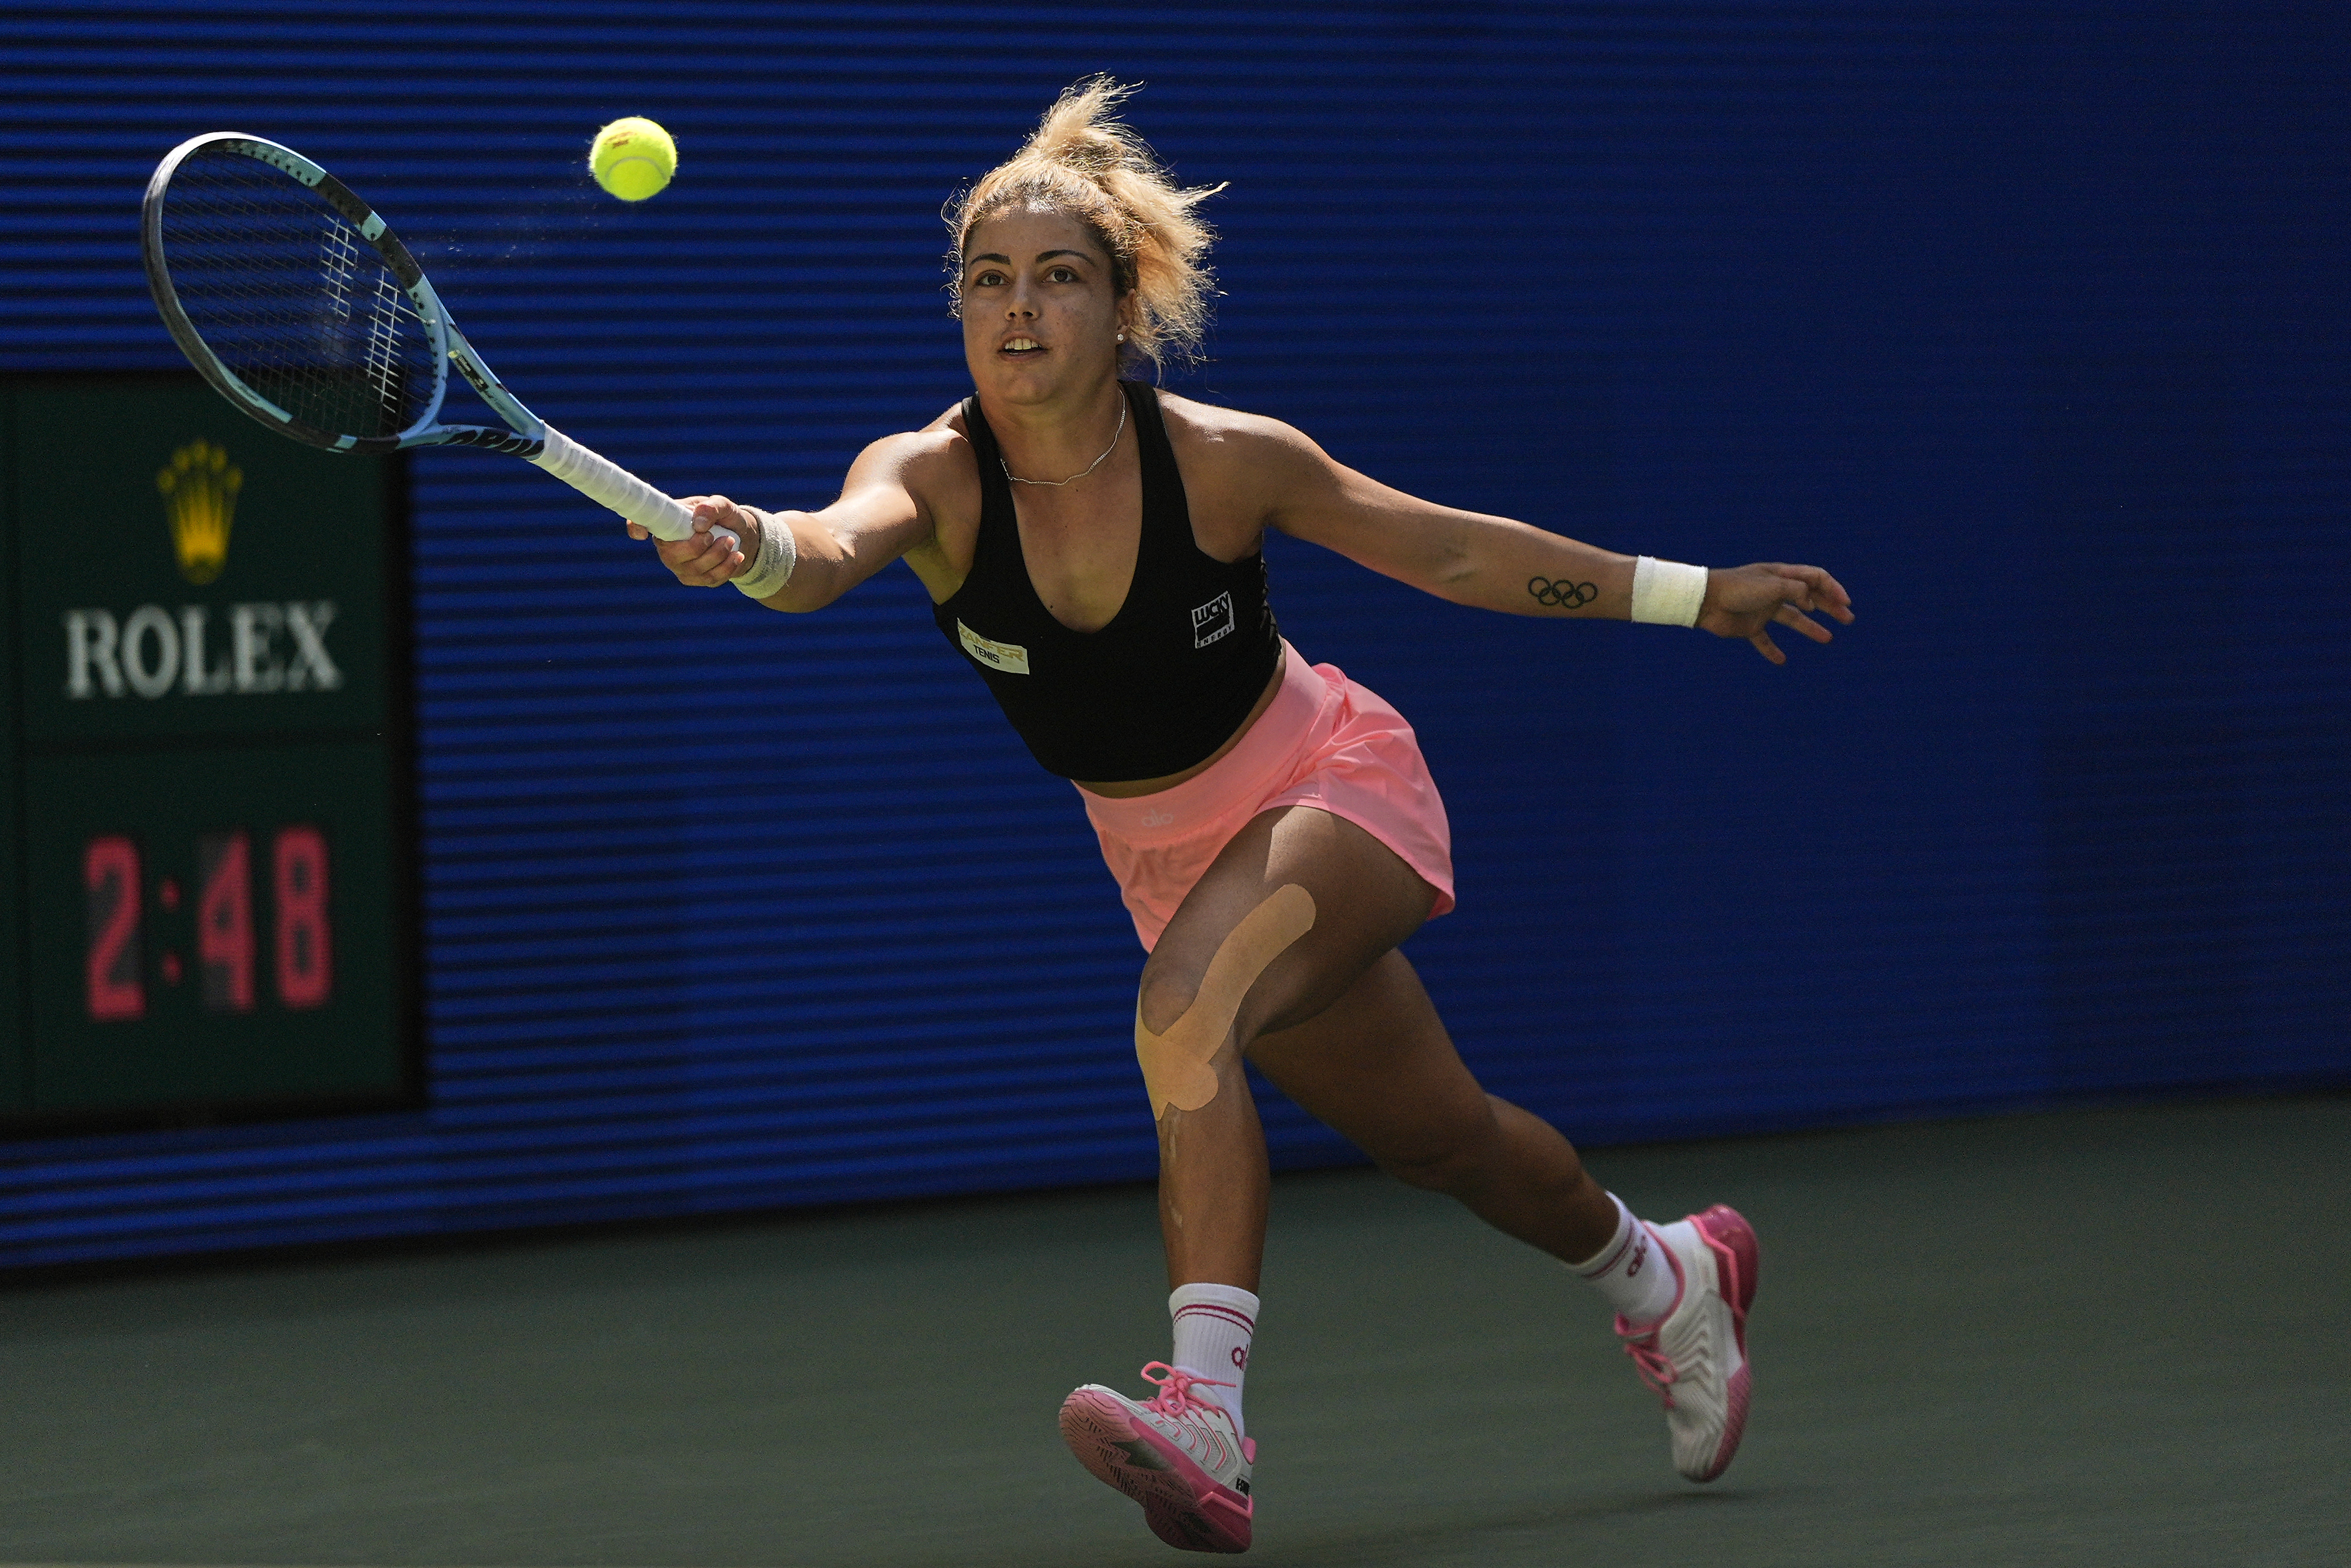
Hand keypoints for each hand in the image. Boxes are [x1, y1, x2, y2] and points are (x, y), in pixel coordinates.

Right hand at [625, 495, 757, 586]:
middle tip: (716, 535)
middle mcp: (667, 547)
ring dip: (717, 556)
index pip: (640, 524)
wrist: (740, 536)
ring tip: (731, 542)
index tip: (641, 533)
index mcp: (666, 523)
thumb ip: (712, 507)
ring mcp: (680, 566)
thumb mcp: (722, 505)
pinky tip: (737, 556)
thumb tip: (699, 524)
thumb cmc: (723, 517)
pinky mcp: (696, 579)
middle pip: (672, 555)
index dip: (636, 527)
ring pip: (693, 569)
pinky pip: (709, 579)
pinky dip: (727, 567)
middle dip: (698, 547)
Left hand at [1696, 562, 1853, 663]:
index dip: (1832, 588)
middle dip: (1829, 607)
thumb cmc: (1737, 588)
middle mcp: (1775, 591)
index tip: (1845, 603)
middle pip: (1808, 598)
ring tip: (1828, 639)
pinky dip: (1772, 650)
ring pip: (1792, 619)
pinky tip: (1781, 660)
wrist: (1705, 601)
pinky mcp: (1749, 626)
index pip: (1814, 578)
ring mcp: (1763, 609)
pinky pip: (1764, 640)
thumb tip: (1812, 600)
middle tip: (1848, 619)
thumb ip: (1796, 591)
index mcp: (1781, 575)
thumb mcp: (1773, 585)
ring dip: (1810, 628)